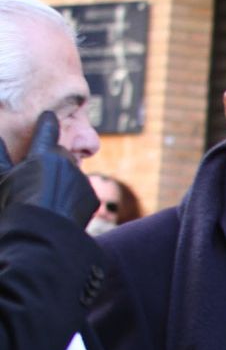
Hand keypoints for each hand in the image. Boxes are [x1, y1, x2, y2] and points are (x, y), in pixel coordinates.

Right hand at [0, 112, 98, 228]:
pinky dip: (71, 197)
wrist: (42, 234)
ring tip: (46, 198)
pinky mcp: (92, 197)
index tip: (50, 115)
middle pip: (60, 155)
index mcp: (43, 154)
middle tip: (38, 180)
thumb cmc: (15, 204)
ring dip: (62, 181)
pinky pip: (80, 192)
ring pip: (71, 174)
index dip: (47, 123)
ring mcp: (81, 180)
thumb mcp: (2, 178)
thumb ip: (0, 156)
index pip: (47, 131)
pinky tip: (58, 209)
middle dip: (52, 162)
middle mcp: (66, 162)